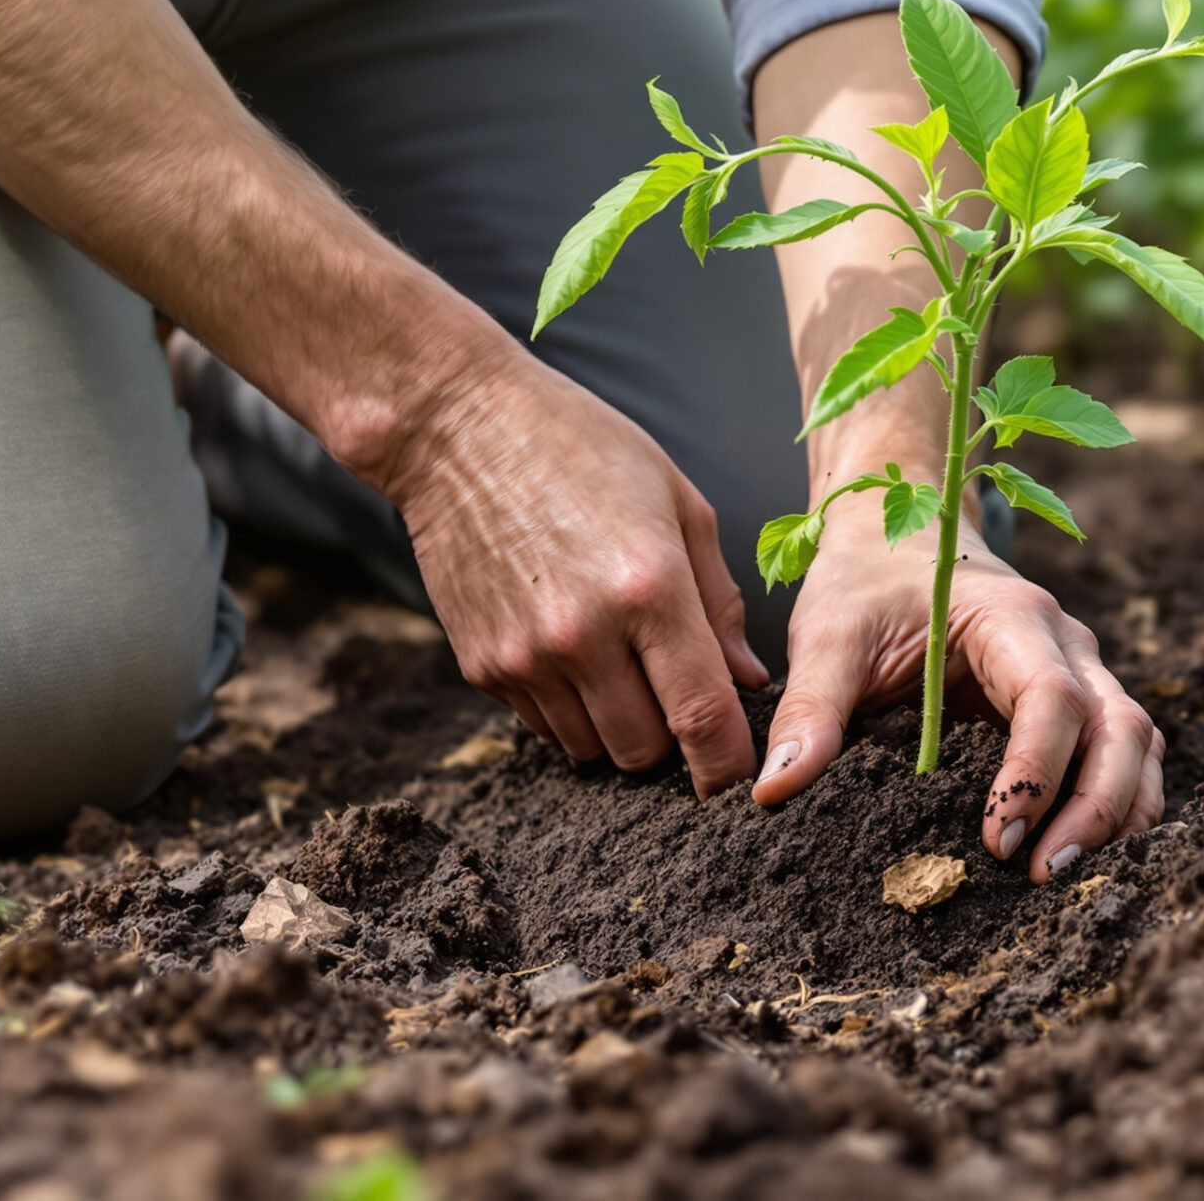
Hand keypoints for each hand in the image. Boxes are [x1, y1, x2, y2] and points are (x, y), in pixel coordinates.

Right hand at [386, 348, 769, 794]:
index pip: (702, 717)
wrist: (456, 428)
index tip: (740, 775)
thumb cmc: (581, 448)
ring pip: (593, 748)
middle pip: (646, 751)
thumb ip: (718, 599)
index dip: (727, 763)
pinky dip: (569, 709)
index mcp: (649, 588)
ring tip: (617, 659)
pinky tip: (570, 649)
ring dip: (617, 725)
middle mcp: (584, 634)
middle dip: (672, 737)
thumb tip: (747, 680)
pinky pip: (544, 726)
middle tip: (674, 688)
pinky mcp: (481, 665)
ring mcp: (525, 656)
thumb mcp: (678, 502)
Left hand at [752, 494, 1165, 880]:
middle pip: (1120, 726)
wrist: (897, 532)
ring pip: (1137, 742)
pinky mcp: (1077, 700)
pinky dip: (1119, 802)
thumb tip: (774, 791)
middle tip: (1045, 878)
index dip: (1035, 774)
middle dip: (1095, 807)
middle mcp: (1065, 642)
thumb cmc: (864, 581)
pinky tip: (1084, 853)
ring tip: (1067, 879)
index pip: (1055, 699)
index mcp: (1012, 617)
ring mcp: (1082, 670)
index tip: (995, 840)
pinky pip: (1124, 752)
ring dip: (1118, 812)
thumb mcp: (828, 636)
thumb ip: (809, 709)